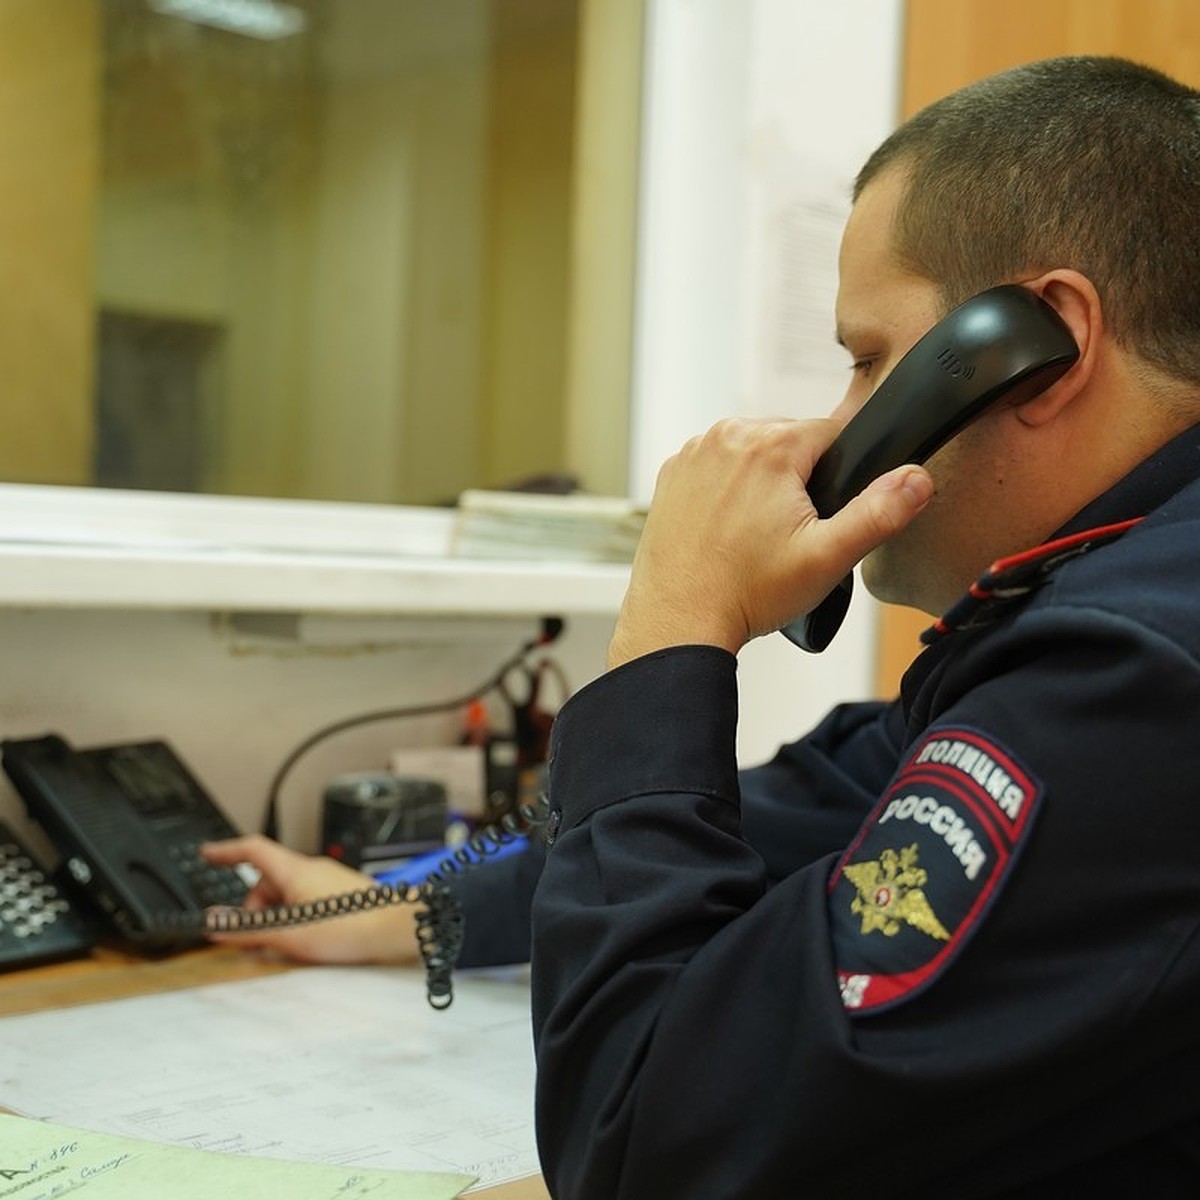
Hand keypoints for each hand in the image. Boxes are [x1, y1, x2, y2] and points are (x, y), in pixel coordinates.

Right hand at [200, 835, 419, 965]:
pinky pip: (306, 897)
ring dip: (277, 914)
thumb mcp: (289, 934)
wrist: (395, 927)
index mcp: (294, 869)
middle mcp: (311, 867)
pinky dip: (295, 914)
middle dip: (256, 908)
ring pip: (287, 891)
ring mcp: (327, 877)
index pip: (252, 849)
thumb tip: (214, 923)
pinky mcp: (340, 890)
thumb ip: (249, 930)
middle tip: (259, 938)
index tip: (207, 853)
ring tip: (287, 943)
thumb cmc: (348, 927)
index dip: (226, 851)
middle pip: (267, 879)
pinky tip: (305, 938)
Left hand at [608, 417, 933, 666]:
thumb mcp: (829, 557)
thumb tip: (917, 478)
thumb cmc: (749, 592)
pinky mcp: (672, 474)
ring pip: (752, 454)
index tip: (820, 517)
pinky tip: (727, 532)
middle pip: (790, 443)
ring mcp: (694, 453)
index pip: (832, 434)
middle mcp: (728, 435)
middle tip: (788, 536)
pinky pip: (716, 468)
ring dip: (762, 484)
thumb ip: (879, 513)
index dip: (837, 476)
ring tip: (756, 538)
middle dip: (799, 481)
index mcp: (772, 444)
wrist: (680, 620)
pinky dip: (726, 492)